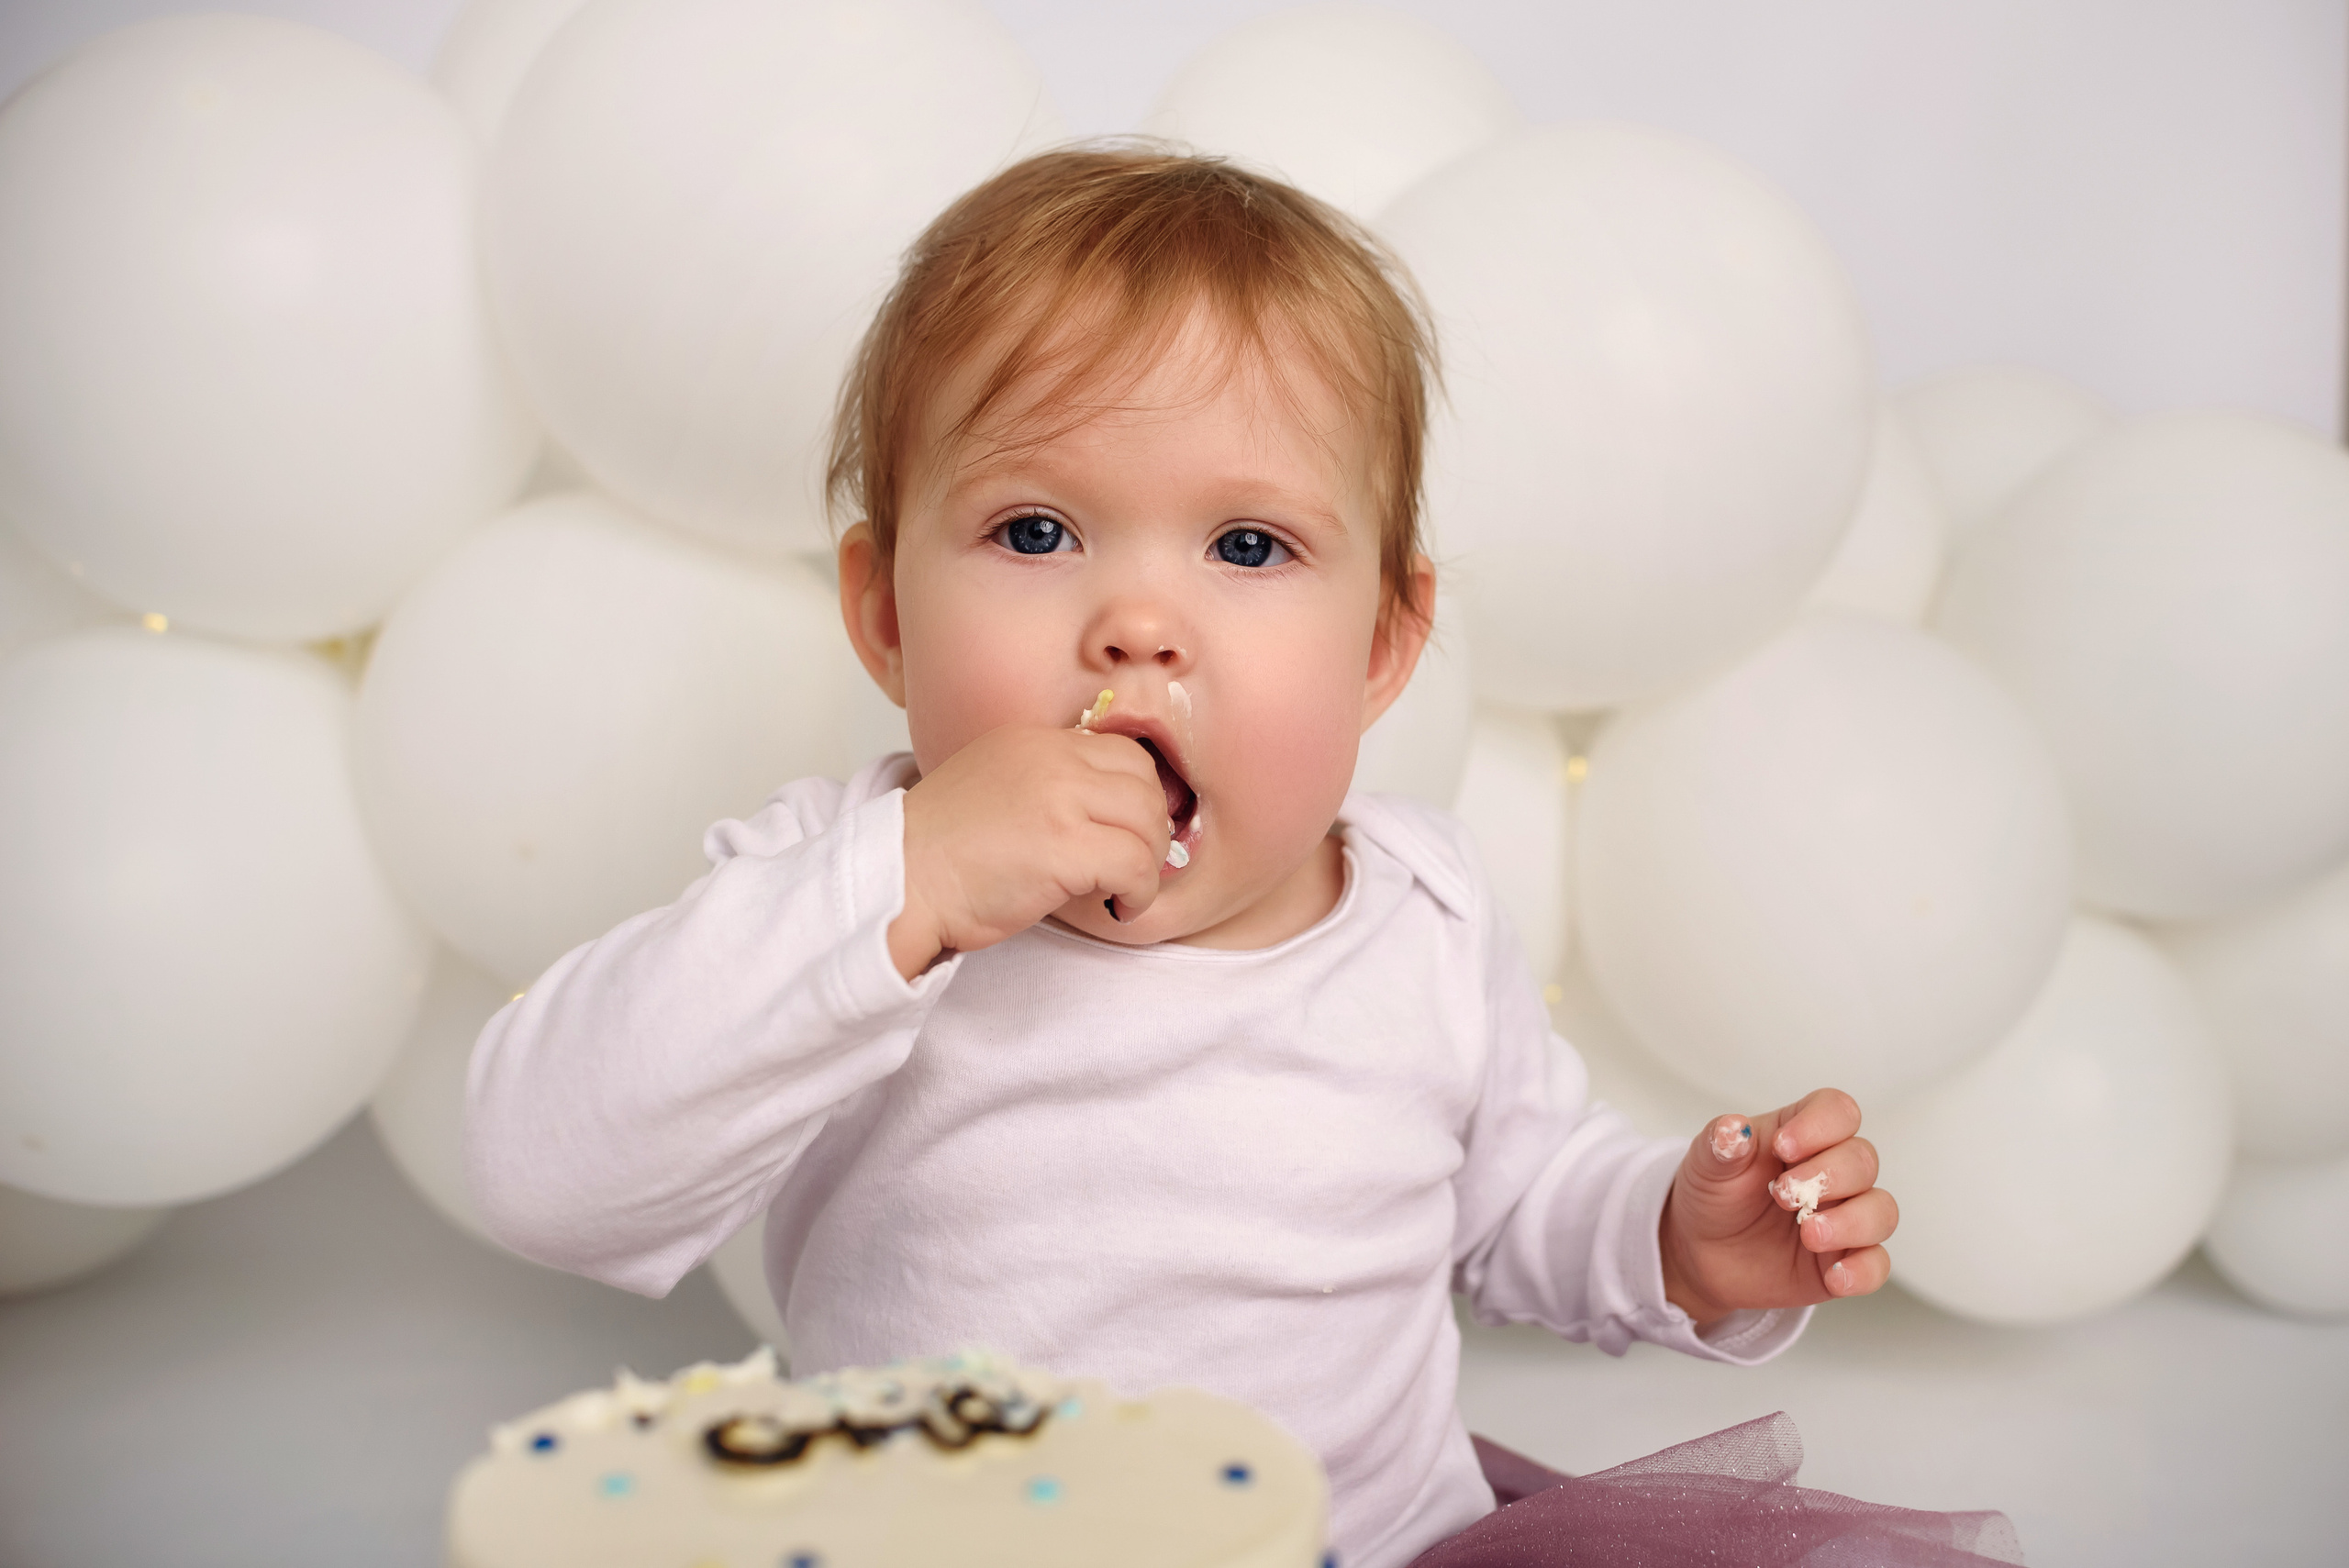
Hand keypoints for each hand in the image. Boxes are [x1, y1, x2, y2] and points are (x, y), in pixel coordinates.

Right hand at [888, 725, 1169, 978]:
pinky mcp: (1064, 848)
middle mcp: (1050, 759)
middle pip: (1145, 783)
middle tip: (1132, 866)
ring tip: (1123, 891)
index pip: (1123, 753)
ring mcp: (1059, 799)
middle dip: (1151, 829)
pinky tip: (1117, 907)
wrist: (900, 884)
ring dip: (1148, 864)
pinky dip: (1139, 892)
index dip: (1138, 798)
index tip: (1128, 833)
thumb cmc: (940, 852)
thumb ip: (1046, 785)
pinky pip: (1136, 865)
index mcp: (1033, 741)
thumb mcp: (995, 788)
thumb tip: (1107, 814)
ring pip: (1149, 822)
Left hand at [1656, 1088, 1895, 1325]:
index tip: (1783, 1148)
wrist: (1702, 1252)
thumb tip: (1733, 1130)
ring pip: (1881, 1211)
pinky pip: (1876, 1265)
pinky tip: (1834, 1276)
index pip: (1838, 1111)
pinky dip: (1862, 1271)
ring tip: (1809, 1234)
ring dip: (1851, 1222)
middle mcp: (1833, 1172)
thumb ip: (1720, 1145)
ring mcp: (1845, 1217)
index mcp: (1803, 1135)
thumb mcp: (1707, 1165)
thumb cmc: (1715, 1196)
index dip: (1821, 1125)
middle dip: (1829, 1176)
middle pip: (1863, 1160)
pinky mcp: (1846, 1260)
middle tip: (1782, 1196)